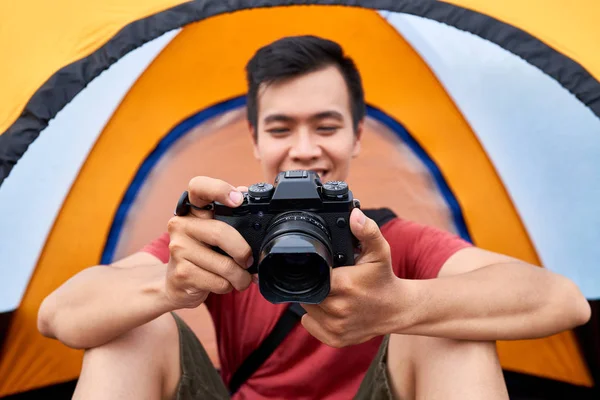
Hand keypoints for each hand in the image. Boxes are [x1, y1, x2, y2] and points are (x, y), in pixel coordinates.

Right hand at [164, 176, 253, 308]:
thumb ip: (230, 214)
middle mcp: (181, 225)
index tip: (238, 200)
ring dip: (241, 276)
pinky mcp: (181, 274)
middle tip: (249, 260)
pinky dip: (229, 286)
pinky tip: (225, 284)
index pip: (198, 187)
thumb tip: (245, 192)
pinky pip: (218, 282)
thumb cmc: (202, 253)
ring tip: (242, 278)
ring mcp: (178, 250)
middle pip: (221, 233)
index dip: (219, 189)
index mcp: (192, 210)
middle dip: (243, 251)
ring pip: (224, 265)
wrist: (177, 285)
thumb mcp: (214, 231)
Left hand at [301, 208, 409, 347]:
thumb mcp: (379, 251)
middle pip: (307, 292)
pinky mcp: (335, 339)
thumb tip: (354, 215)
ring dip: (313, 300)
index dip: (315, 271)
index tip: (325, 268)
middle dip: (314, 284)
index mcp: (344, 285)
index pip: (312, 276)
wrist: (397, 309)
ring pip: (307, 309)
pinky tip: (329, 307)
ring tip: (330, 292)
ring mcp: (336, 327)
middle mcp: (338, 309)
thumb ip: (367, 231)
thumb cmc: (384, 278)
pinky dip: (314, 317)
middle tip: (329, 279)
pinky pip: (310, 325)